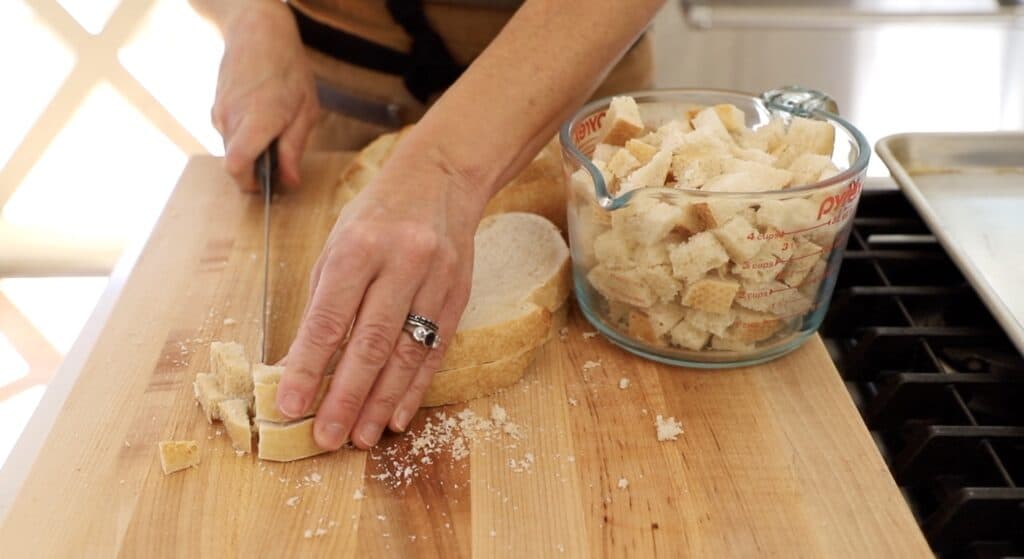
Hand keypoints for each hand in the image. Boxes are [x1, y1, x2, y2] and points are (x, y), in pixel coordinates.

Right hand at [211, 2, 318, 189]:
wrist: (257, 32)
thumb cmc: (288, 69)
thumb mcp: (305, 111)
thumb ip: (294, 148)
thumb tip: (289, 182)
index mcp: (256, 120)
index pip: (237, 166)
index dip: (248, 184)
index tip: (265, 187)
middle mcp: (231, 119)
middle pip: (235, 162)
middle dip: (255, 168)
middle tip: (280, 160)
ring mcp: (219, 112)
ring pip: (231, 148)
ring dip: (251, 149)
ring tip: (274, 129)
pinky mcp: (216, 107)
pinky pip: (229, 133)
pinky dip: (244, 135)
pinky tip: (261, 116)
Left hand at [275, 148, 482, 449]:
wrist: (441, 180)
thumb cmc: (376, 216)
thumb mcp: (337, 245)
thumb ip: (323, 303)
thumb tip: (299, 365)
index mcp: (358, 248)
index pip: (330, 319)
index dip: (309, 366)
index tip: (290, 405)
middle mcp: (401, 264)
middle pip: (371, 342)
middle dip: (347, 396)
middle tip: (327, 437)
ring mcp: (435, 281)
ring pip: (406, 353)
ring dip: (382, 401)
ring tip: (362, 436)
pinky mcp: (459, 296)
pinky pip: (436, 350)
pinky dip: (415, 387)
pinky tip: (398, 416)